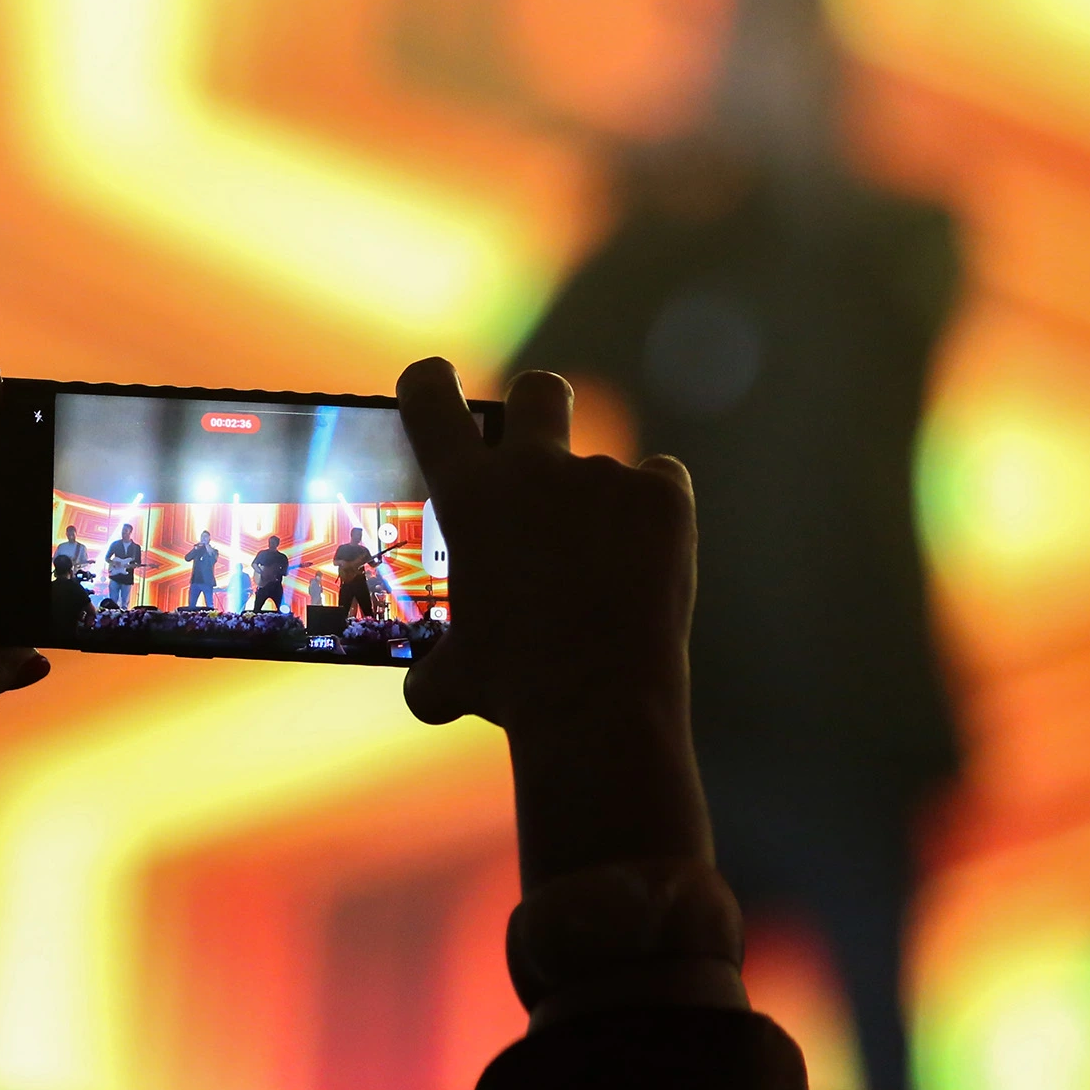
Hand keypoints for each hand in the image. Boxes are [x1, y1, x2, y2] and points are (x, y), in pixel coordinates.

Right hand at [396, 358, 710, 882]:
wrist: (598, 705)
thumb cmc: (512, 688)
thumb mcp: (452, 677)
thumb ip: (435, 664)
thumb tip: (424, 687)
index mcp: (468, 494)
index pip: (431, 397)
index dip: (430, 384)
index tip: (434, 385)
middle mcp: (533, 467)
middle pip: (539, 389)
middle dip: (538, 408)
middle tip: (541, 453)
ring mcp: (603, 475)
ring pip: (605, 463)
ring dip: (600, 500)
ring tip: (602, 567)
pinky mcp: (664, 495)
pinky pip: (660, 480)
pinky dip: (654, 510)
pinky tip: (648, 558)